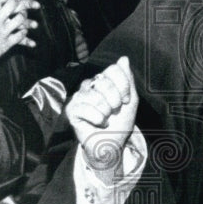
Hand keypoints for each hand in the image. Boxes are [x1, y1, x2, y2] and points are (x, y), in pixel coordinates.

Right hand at [65, 57, 138, 180]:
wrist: (111, 144)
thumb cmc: (120, 122)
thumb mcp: (131, 100)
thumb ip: (127, 79)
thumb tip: (123, 58)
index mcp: (103, 80)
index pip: (113, 69)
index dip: (123, 86)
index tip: (125, 100)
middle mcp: (89, 85)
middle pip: (104, 82)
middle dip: (115, 101)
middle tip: (114, 111)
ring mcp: (79, 96)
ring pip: (95, 96)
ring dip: (106, 112)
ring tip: (105, 118)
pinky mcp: (71, 109)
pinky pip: (86, 109)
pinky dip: (97, 119)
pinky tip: (98, 123)